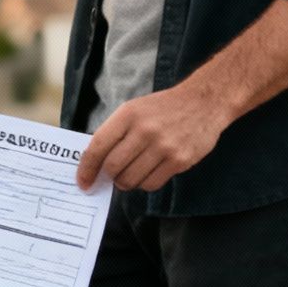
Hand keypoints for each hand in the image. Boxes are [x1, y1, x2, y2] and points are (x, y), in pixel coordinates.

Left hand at [76, 82, 235, 192]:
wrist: (204, 102)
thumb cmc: (163, 108)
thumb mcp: (134, 109)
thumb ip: (114, 132)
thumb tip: (93, 163)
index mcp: (129, 114)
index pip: (98, 147)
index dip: (86, 168)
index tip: (82, 181)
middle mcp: (145, 130)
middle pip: (113, 167)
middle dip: (107, 177)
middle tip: (110, 177)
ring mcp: (164, 146)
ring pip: (130, 179)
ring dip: (125, 182)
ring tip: (130, 174)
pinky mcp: (179, 160)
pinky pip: (151, 184)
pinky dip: (144, 184)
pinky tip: (147, 173)